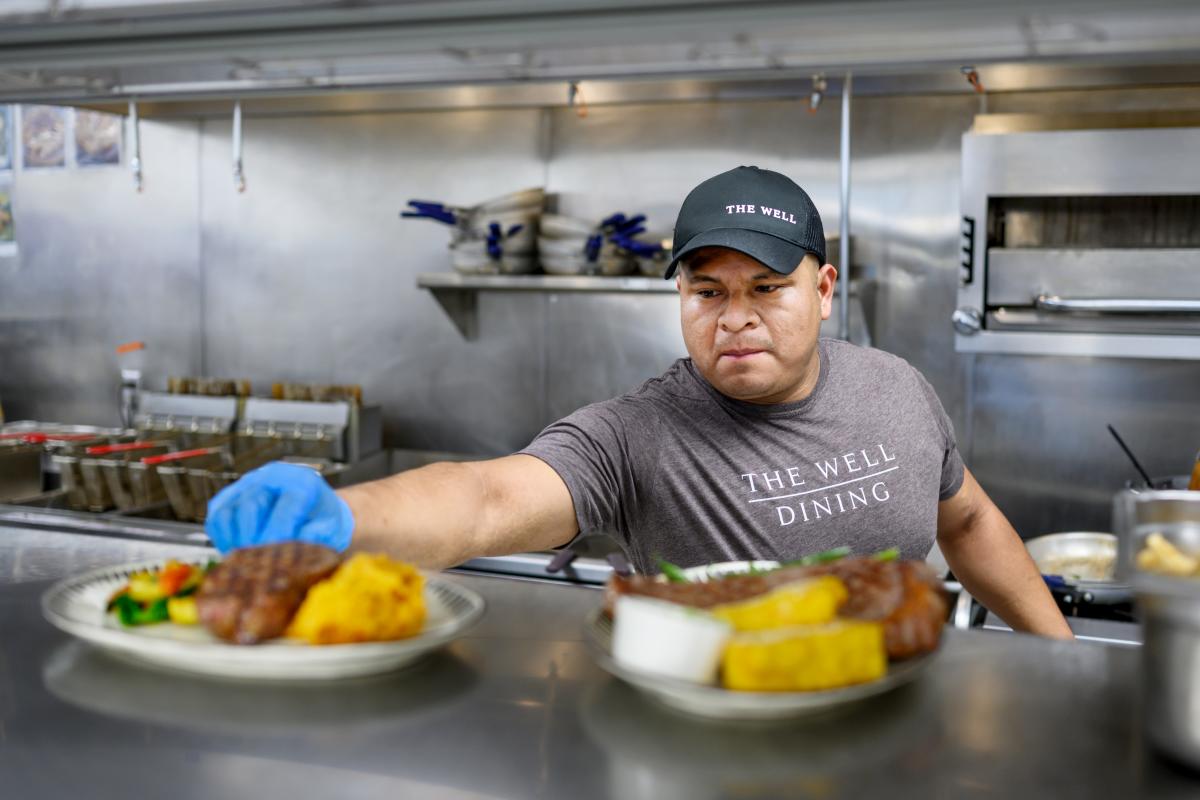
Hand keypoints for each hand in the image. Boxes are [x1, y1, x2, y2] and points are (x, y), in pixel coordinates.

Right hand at [205, 461, 353, 553]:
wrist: (312, 513)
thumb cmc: (323, 522)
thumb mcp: (333, 528)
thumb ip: (320, 535)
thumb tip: (301, 541)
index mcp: (303, 482)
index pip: (286, 507)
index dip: (279, 534)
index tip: (276, 558)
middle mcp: (271, 478)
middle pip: (251, 506)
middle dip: (253, 540)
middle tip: (257, 564)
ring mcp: (246, 486)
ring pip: (227, 512)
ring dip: (234, 541)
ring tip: (246, 561)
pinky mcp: (228, 498)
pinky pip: (216, 519)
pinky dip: (223, 540)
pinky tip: (237, 553)